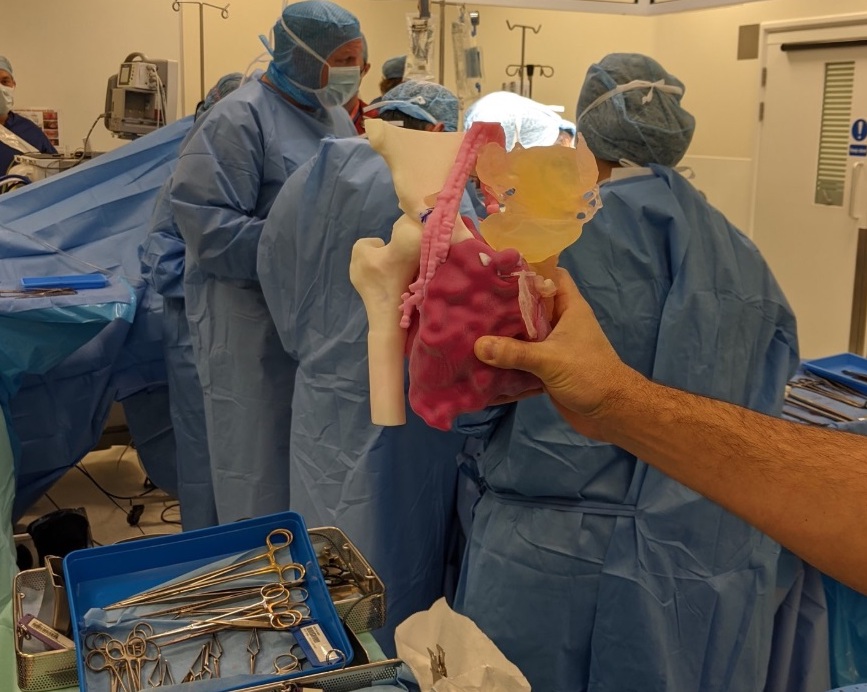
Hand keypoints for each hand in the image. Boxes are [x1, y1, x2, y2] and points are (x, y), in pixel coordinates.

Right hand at [474, 268, 638, 437]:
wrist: (611, 413)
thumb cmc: (589, 375)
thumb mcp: (550, 360)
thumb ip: (515, 353)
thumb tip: (479, 346)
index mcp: (570, 309)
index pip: (553, 276)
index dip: (531, 268)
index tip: (500, 268)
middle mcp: (561, 324)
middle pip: (531, 305)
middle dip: (506, 304)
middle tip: (475, 300)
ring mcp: (554, 346)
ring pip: (525, 334)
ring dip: (503, 336)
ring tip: (471, 329)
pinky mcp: (548, 368)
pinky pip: (523, 360)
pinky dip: (507, 362)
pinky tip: (483, 363)